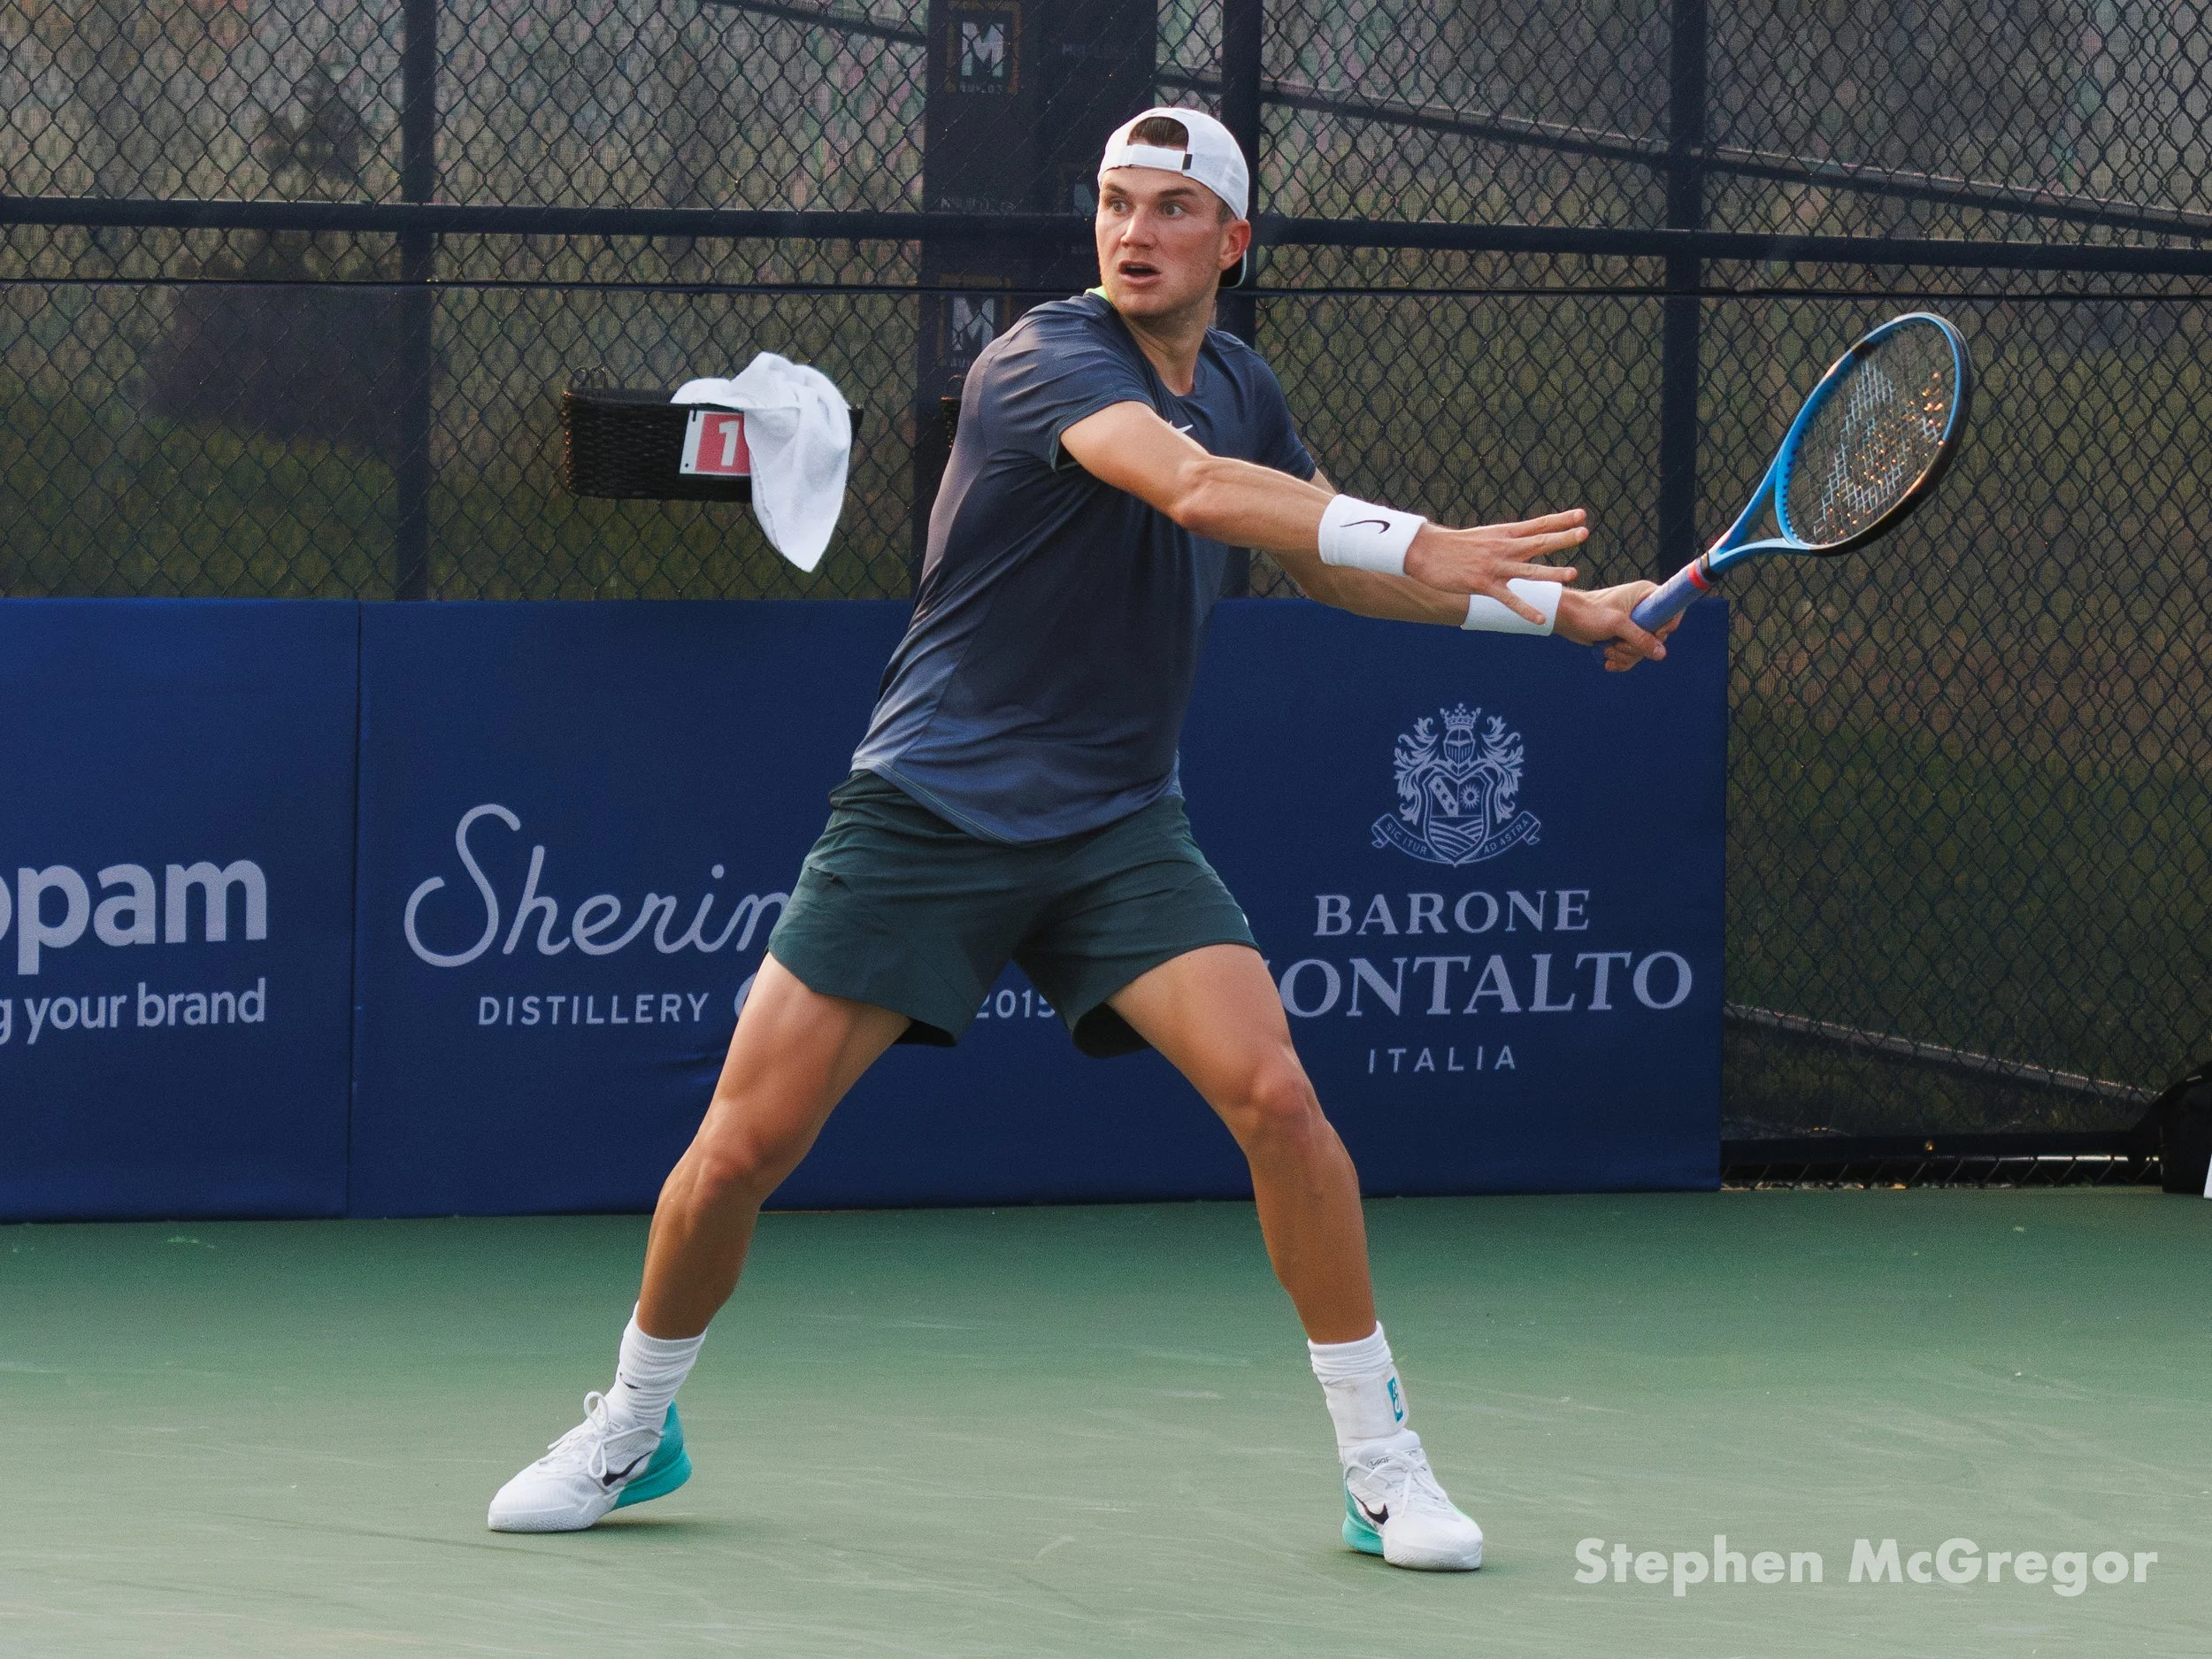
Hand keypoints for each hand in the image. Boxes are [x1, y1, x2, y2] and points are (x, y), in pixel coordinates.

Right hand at [1402, 509, 1587, 625]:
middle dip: (1564, 538)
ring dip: (1552, 572)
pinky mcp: (1483, 584)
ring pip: (1529, 570)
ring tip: (1573, 574)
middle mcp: (1503, 547)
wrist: (1424, 551)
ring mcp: (1494, 567)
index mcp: (1503, 534)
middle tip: (1585, 533)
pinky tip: (1541, 619)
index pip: (1538, 524)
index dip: (1561, 520)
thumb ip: (1502, 541)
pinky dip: (1526, 610)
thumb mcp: (1481, 538)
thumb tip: (1517, 541)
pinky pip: (1509, 600)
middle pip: (1539, 542)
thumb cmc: (1450, 546)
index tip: (1581, 514)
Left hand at [1556, 582, 1678, 671]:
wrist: (1566, 618)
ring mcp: (1634, 623)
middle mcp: (1643, 608)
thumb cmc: (1589, 613)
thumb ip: (1640, 638)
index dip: (1668, 625)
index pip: (1672, 609)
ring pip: (1643, 649)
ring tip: (1608, 650)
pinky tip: (1607, 660)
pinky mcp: (1624, 636)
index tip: (1656, 634)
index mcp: (1646, 594)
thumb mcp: (1617, 625)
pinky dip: (1620, 660)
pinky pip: (1632, 654)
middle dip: (1636, 647)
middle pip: (1657, 637)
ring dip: (1626, 655)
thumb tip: (1661, 654)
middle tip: (1618, 644)